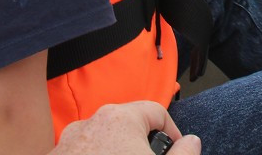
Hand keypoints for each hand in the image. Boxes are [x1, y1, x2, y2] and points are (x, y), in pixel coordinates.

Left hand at [52, 102, 200, 154]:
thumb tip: (191, 142)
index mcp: (121, 118)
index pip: (156, 112)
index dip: (173, 133)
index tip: (176, 151)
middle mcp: (92, 122)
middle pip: (129, 125)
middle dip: (142, 145)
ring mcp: (70, 140)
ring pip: (104, 141)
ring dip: (117, 153)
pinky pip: (83, 153)